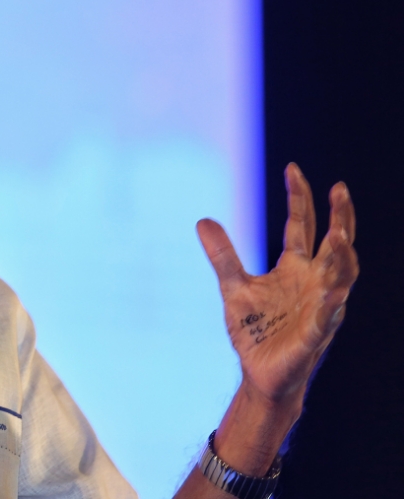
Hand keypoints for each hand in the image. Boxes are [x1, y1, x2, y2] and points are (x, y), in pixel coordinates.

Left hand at [197, 163, 358, 406]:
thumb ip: (222, 254)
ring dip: (342, 257)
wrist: (259, 375)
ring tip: (340, 234)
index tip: (293, 168)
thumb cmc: (254, 331)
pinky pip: (326, 318)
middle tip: (340, 188)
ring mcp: (319, 308)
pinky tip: (332, 292)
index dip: (300, 197)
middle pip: (333, 244)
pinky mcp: (314, 335)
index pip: (301, 226)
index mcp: (295, 269)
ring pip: (340, 277)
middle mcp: (313, 283)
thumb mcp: (233, 285)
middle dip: (340, 218)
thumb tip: (202, 220)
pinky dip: (330, 305)